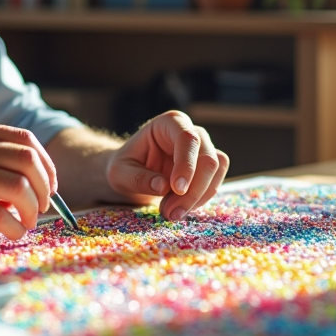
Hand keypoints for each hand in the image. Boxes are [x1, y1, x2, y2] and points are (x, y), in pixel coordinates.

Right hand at [0, 121, 57, 244]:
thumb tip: (35, 187)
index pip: (26, 140)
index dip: (46, 166)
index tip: (49, 188)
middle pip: (28, 160)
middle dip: (44, 189)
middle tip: (41, 209)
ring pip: (19, 187)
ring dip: (32, 211)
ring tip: (25, 223)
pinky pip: (1, 216)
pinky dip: (15, 228)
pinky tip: (12, 233)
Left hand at [106, 110, 228, 220]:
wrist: (131, 175)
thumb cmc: (125, 167)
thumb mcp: (120, 172)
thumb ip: (138, 178)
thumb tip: (163, 186)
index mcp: (169, 123)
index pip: (187, 139)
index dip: (186, 165)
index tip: (177, 189)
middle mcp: (191, 132)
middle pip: (207, 158)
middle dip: (193, 190)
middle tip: (171, 212)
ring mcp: (203, 149)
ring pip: (216, 171)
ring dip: (198, 197)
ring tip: (171, 212)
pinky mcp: (207, 169)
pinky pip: (214, 183)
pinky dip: (200, 200)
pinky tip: (179, 208)